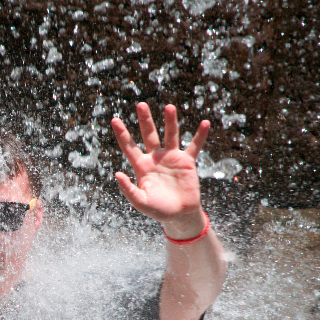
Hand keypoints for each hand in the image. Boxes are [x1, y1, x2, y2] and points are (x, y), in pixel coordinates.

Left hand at [110, 103, 209, 238]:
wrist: (179, 215)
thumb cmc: (157, 210)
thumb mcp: (140, 201)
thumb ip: (128, 189)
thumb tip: (116, 174)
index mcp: (142, 166)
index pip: (129, 147)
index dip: (122, 134)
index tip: (114, 120)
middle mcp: (156, 158)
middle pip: (149, 135)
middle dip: (145, 120)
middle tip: (141, 105)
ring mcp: (171, 158)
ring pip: (171, 135)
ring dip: (170, 122)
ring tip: (169, 107)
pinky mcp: (187, 162)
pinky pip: (194, 146)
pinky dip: (200, 135)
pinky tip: (205, 123)